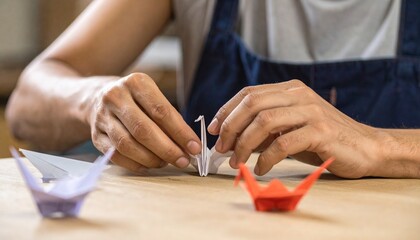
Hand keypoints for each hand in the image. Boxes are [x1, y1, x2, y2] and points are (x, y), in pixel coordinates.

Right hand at [89, 73, 200, 171]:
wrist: (97, 98)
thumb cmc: (135, 100)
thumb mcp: (153, 97)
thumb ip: (171, 119)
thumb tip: (190, 145)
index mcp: (135, 83)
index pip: (161, 111)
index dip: (180, 132)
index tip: (195, 147)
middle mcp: (115, 97)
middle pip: (143, 130)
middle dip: (167, 149)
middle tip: (183, 160)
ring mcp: (102, 117)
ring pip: (127, 145)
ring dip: (151, 159)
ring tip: (166, 162)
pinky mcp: (95, 136)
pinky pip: (116, 155)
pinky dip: (136, 164)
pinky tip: (150, 165)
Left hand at [207, 80, 384, 177]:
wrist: (365, 148)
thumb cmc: (322, 140)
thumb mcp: (290, 129)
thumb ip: (265, 129)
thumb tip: (230, 139)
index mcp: (289, 89)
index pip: (249, 93)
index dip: (226, 110)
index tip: (212, 130)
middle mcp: (298, 95)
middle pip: (252, 104)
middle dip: (230, 127)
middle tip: (221, 148)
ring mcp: (310, 111)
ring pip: (264, 122)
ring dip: (243, 144)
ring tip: (235, 162)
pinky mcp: (320, 131)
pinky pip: (283, 144)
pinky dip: (266, 158)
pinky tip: (260, 169)